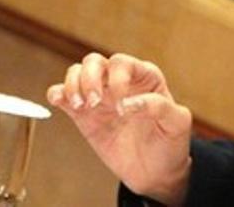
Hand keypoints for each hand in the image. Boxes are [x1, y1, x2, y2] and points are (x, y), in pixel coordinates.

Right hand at [46, 52, 191, 204]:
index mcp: (144, 77)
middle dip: (89, 78)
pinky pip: (63, 95)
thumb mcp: (177, 124)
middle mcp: (119, 81)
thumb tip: (129, 104)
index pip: (122, 63)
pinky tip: (59, 102)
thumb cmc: (170, 143)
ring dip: (73, 85)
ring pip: (76, 73)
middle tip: (95, 103)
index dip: (117, 80)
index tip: (122, 109)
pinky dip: (57, 94)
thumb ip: (159, 107)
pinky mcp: (84, 115)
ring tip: (81, 107)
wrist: (156, 172)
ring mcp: (100, 97)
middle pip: (93, 62)